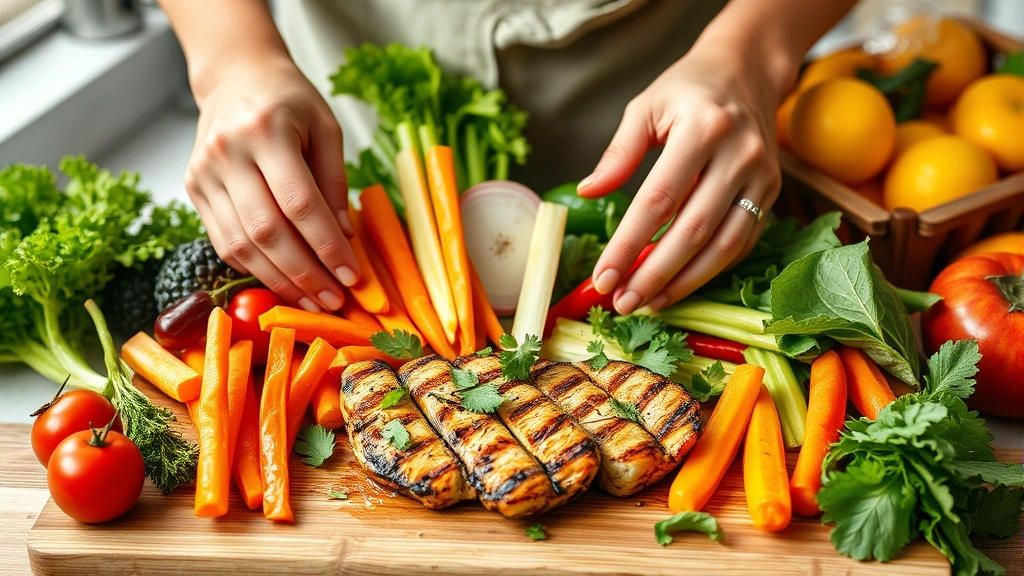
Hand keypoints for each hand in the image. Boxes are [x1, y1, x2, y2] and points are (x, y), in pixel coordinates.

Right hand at [185, 54, 358, 312]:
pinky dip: (256, 268)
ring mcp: (204, 173)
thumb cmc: (288, 100)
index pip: (299, 203)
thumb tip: (345, 239)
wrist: (236, 76)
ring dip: (280, 281)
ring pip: (241, 244)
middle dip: (305, 273)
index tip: (352, 275)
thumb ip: (335, 182)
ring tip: (312, 301)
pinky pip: (224, 242)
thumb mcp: (326, 127)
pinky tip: (283, 282)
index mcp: (266, 130)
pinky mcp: (194, 189)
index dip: (326, 246)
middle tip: (333, 300)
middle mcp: (227, 152)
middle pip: (268, 230)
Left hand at [580, 42, 783, 314]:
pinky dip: (709, 270)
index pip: (659, 199)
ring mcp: (761, 177)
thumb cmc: (688, 90)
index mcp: (703, 128)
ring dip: (684, 282)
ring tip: (649, 302)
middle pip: (693, 230)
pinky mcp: (771, 195)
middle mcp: (739, 155)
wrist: (746, 72)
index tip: (603, 276)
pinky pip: (741, 243)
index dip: (629, 244)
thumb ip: (618, 153)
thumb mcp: (645, 107)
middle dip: (655, 274)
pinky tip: (679, 285)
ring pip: (723, 245)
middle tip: (623, 303)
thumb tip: (588, 192)